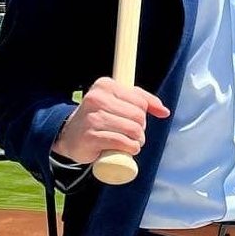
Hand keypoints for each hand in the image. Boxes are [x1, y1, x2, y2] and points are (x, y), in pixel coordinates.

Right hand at [54, 78, 169, 163]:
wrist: (69, 136)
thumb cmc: (99, 118)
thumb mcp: (118, 102)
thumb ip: (142, 100)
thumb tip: (165, 111)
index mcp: (105, 85)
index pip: (140, 101)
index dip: (143, 115)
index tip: (134, 121)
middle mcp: (96, 99)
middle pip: (138, 116)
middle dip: (140, 129)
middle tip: (131, 134)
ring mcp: (92, 118)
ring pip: (133, 130)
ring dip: (137, 141)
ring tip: (129, 142)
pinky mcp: (91, 137)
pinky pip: (122, 142)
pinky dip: (130, 149)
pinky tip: (126, 149)